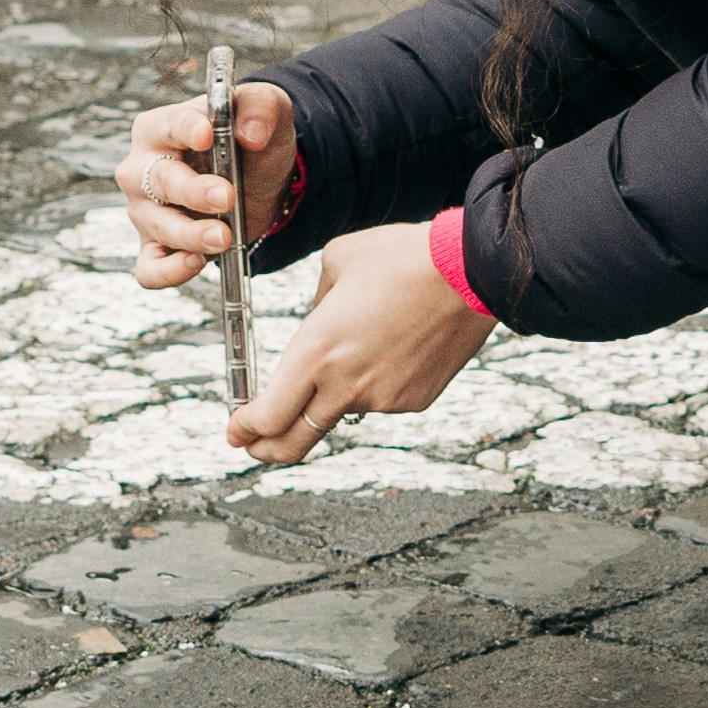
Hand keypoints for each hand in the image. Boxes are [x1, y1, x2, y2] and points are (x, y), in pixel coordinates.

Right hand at [114, 82, 292, 291]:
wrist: (259, 180)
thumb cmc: (248, 138)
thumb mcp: (266, 111)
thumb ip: (261, 108)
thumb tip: (252, 134)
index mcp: (159, 127)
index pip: (168, 126)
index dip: (186, 130)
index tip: (206, 135)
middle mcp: (142, 170)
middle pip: (158, 181)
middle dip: (193, 191)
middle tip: (226, 197)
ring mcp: (146, 212)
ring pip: (158, 226)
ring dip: (191, 234)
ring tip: (224, 236)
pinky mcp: (157, 247)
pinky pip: (150, 268)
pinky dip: (170, 271)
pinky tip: (197, 263)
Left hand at [230, 218, 493, 467]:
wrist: (469, 271)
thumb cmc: (401, 259)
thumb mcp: (336, 263)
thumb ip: (316, 305)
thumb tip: (318, 324)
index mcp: (315, 351)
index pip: (267, 415)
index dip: (245, 429)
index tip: (237, 429)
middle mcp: (345, 385)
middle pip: (293, 441)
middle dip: (266, 449)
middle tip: (255, 444)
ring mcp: (382, 399)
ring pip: (341, 410)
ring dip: (334, 393)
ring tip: (362, 342)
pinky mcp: (413, 401)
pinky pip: (380, 399)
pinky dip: (375, 383)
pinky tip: (392, 345)